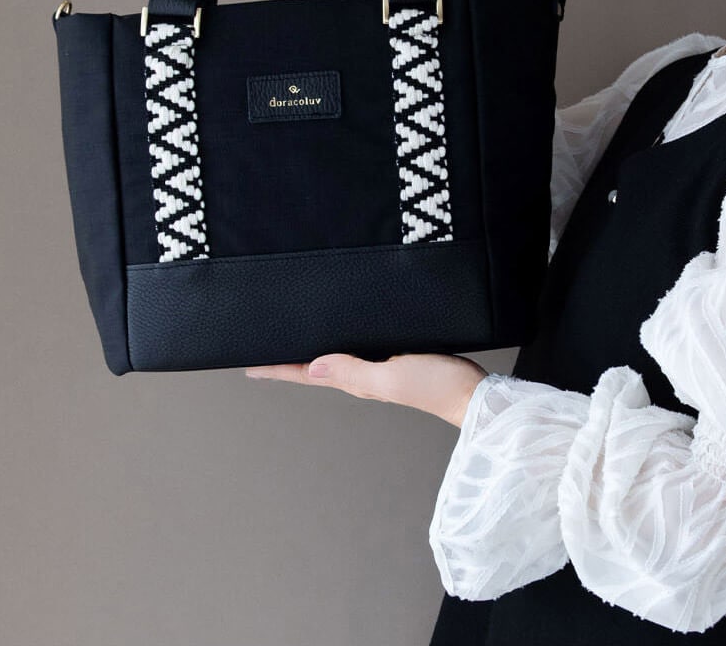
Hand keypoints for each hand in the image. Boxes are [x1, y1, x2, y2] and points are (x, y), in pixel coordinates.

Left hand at [245, 352, 486, 427]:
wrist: (475, 393)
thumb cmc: (437, 387)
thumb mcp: (390, 377)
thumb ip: (353, 371)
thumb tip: (312, 364)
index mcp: (356, 381)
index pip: (307, 374)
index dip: (278, 369)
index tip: (250, 366)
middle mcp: (363, 376)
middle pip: (315, 366)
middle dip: (288, 358)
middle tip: (262, 346)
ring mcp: (380, 368)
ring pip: (335, 357)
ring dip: (312, 350)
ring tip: (291, 339)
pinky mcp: (397, 358)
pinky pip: (360, 349)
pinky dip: (343, 342)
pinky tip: (342, 332)